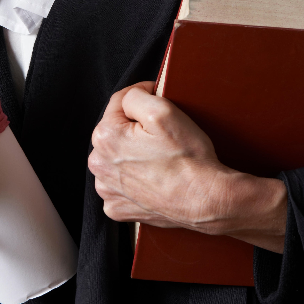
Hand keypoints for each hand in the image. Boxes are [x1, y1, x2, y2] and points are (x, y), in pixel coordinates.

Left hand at [88, 82, 286, 253]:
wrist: (204, 200)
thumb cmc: (186, 158)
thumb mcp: (163, 110)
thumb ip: (136, 95)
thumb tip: (130, 96)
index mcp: (105, 137)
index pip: (119, 103)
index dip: (143, 98)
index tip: (160, 103)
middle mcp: (98, 165)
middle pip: (116, 132)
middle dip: (135, 129)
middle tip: (163, 137)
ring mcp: (107, 190)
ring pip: (118, 159)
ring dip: (132, 154)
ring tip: (159, 159)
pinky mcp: (118, 208)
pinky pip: (123, 185)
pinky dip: (135, 180)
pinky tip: (154, 179)